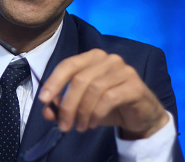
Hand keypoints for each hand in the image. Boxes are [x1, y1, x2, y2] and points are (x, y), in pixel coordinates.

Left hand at [38, 49, 168, 138]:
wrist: (141, 114)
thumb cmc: (108, 105)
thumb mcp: (81, 106)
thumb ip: (61, 106)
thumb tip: (46, 110)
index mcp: (91, 57)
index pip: (68, 65)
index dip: (54, 82)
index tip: (43, 100)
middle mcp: (107, 59)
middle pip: (79, 79)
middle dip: (68, 105)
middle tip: (63, 125)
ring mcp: (123, 69)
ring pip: (93, 89)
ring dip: (82, 112)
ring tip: (79, 127)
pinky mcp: (134, 84)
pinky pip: (109, 98)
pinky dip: (97, 113)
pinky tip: (93, 124)